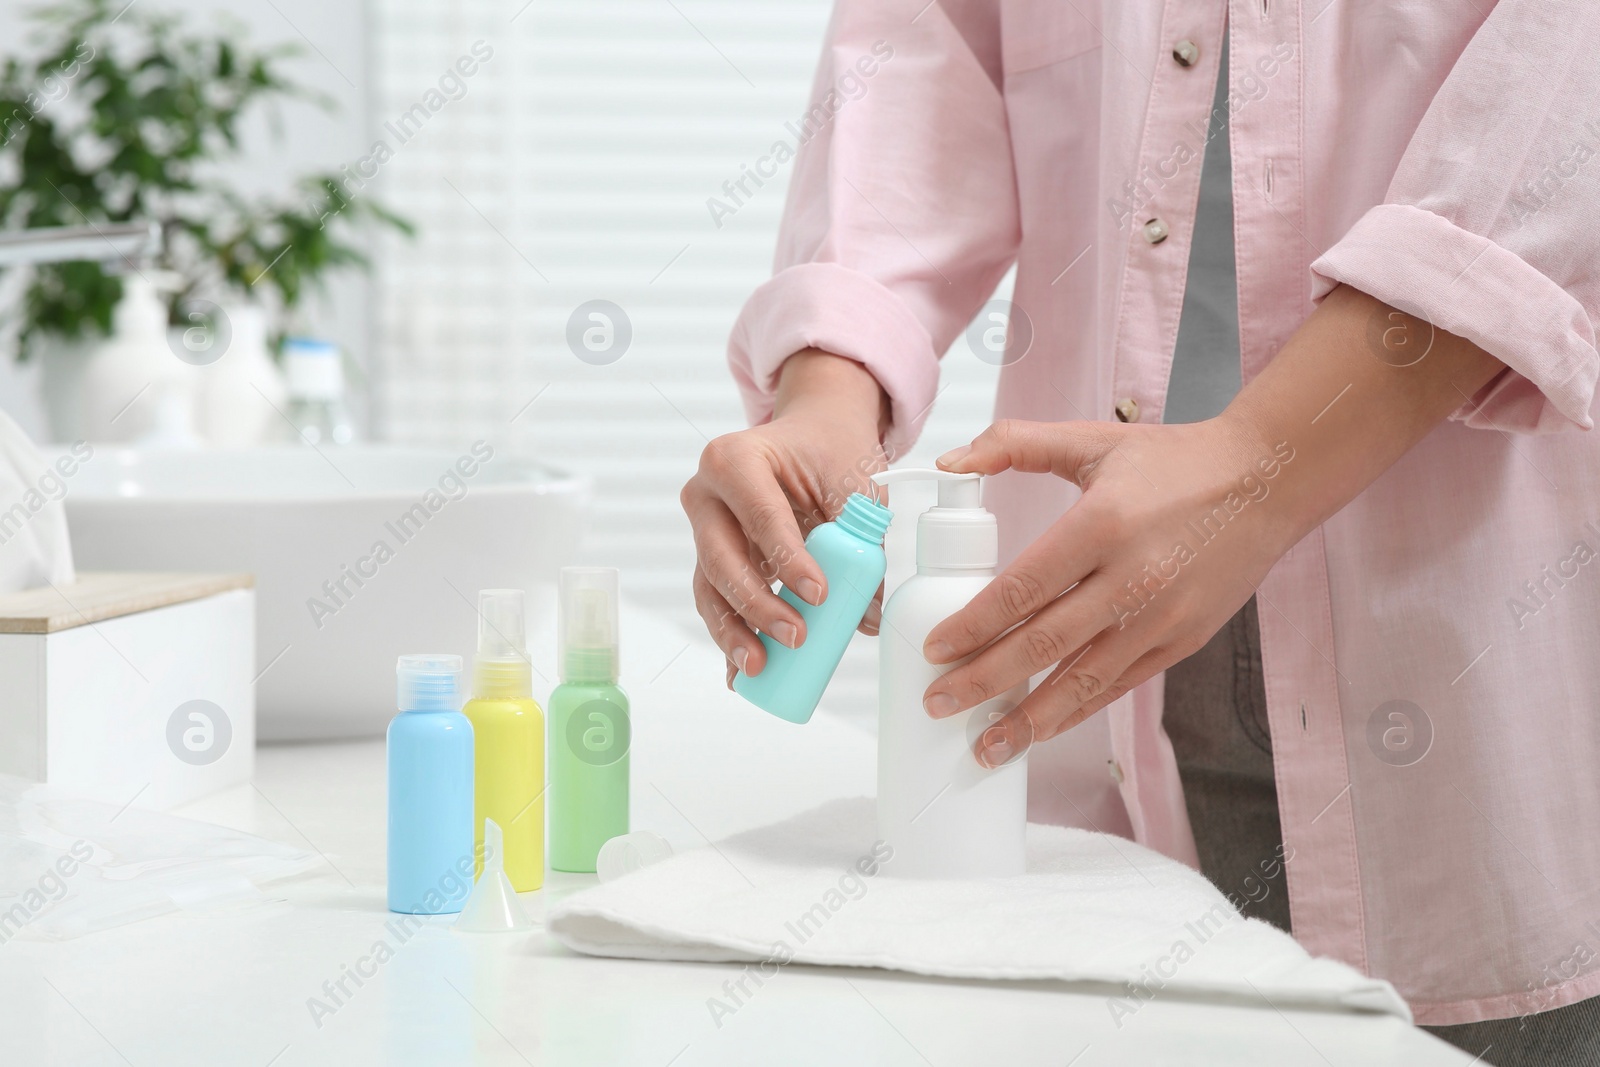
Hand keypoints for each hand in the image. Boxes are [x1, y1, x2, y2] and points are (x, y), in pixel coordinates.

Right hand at [682, 351, 888, 683]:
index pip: (761, 516)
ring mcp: (702, 530)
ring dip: (733, 632)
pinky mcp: (710, 560)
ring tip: (759, 667)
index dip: (788, 559)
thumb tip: (867, 617)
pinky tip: (741, 674)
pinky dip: (730, 636)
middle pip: (722, 558)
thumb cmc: (830, 454)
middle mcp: (706, 495)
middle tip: (794, 637)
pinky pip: (716, 602)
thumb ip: (862, 543)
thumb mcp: (852, 485)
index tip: (819, 595)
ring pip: (709, 588)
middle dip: (756, 605)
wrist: (812, 438)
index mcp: (735, 460)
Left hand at [921, 416, 1298, 764]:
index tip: (935, 649)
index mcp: (1102, 525)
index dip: (975, 624)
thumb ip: (1015, 444)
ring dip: (1029, 719)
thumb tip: (950, 463)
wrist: (1266, 483)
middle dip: (985, 681)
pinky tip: (1040, 729)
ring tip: (985, 747)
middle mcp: (1131, 580)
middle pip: (1043, 644)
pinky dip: (1076, 711)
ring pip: (1082, 681)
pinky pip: (1118, 686)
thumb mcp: (1093, 441)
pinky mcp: (1182, 641)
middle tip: (939, 703)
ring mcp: (1160, 619)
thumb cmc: (1173, 461)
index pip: (1023, 587)